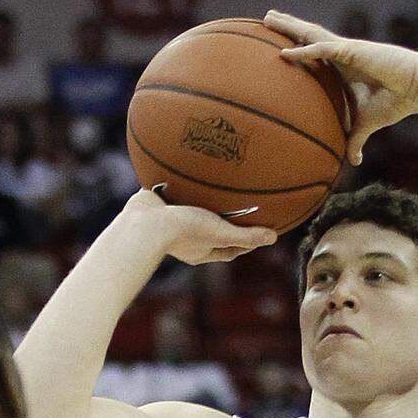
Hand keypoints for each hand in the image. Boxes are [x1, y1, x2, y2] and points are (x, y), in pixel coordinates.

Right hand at [124, 189, 275, 263]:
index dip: (245, 242)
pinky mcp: (160, 205)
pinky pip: (177, 193)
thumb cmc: (183, 230)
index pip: (229, 249)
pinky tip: (193, 168)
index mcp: (201, 250)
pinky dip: (185, 184)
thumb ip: (245, 236)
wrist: (144, 221)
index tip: (259, 232)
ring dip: (205, 201)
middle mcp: (187, 238)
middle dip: (226, 220)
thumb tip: (273, 238)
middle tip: (241, 207)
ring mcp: (172, 222)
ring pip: (194, 211)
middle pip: (212, 230)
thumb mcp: (220, 232)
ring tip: (218, 185)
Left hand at [264, 9, 417, 163]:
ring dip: (289, 26)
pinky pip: (322, 50)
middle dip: (288, 26)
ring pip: (311, 34)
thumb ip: (356, 139)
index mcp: (344, 66)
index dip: (298, 45)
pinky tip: (285, 54)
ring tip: (268, 17)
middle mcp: (342, 53)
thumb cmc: (396, 102)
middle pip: (308, 35)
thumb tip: (354, 162)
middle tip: (267, 18)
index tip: (279, 44)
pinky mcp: (352, 50)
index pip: (315, 51)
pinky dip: (304, 52)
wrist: (417, 89)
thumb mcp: (368, 124)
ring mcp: (346, 49)